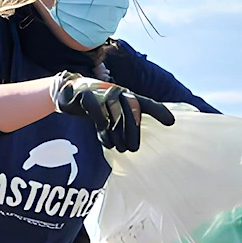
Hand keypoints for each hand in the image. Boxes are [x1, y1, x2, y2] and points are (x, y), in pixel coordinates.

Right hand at [50, 71, 174, 151]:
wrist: (70, 93)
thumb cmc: (99, 107)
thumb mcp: (115, 114)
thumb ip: (128, 124)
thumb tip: (138, 141)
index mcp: (127, 96)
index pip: (145, 103)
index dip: (158, 111)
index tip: (171, 122)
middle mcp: (117, 92)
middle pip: (131, 112)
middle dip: (133, 133)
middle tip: (133, 149)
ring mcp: (102, 93)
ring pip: (115, 116)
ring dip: (118, 136)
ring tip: (119, 148)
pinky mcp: (87, 97)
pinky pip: (98, 114)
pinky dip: (102, 128)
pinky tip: (105, 141)